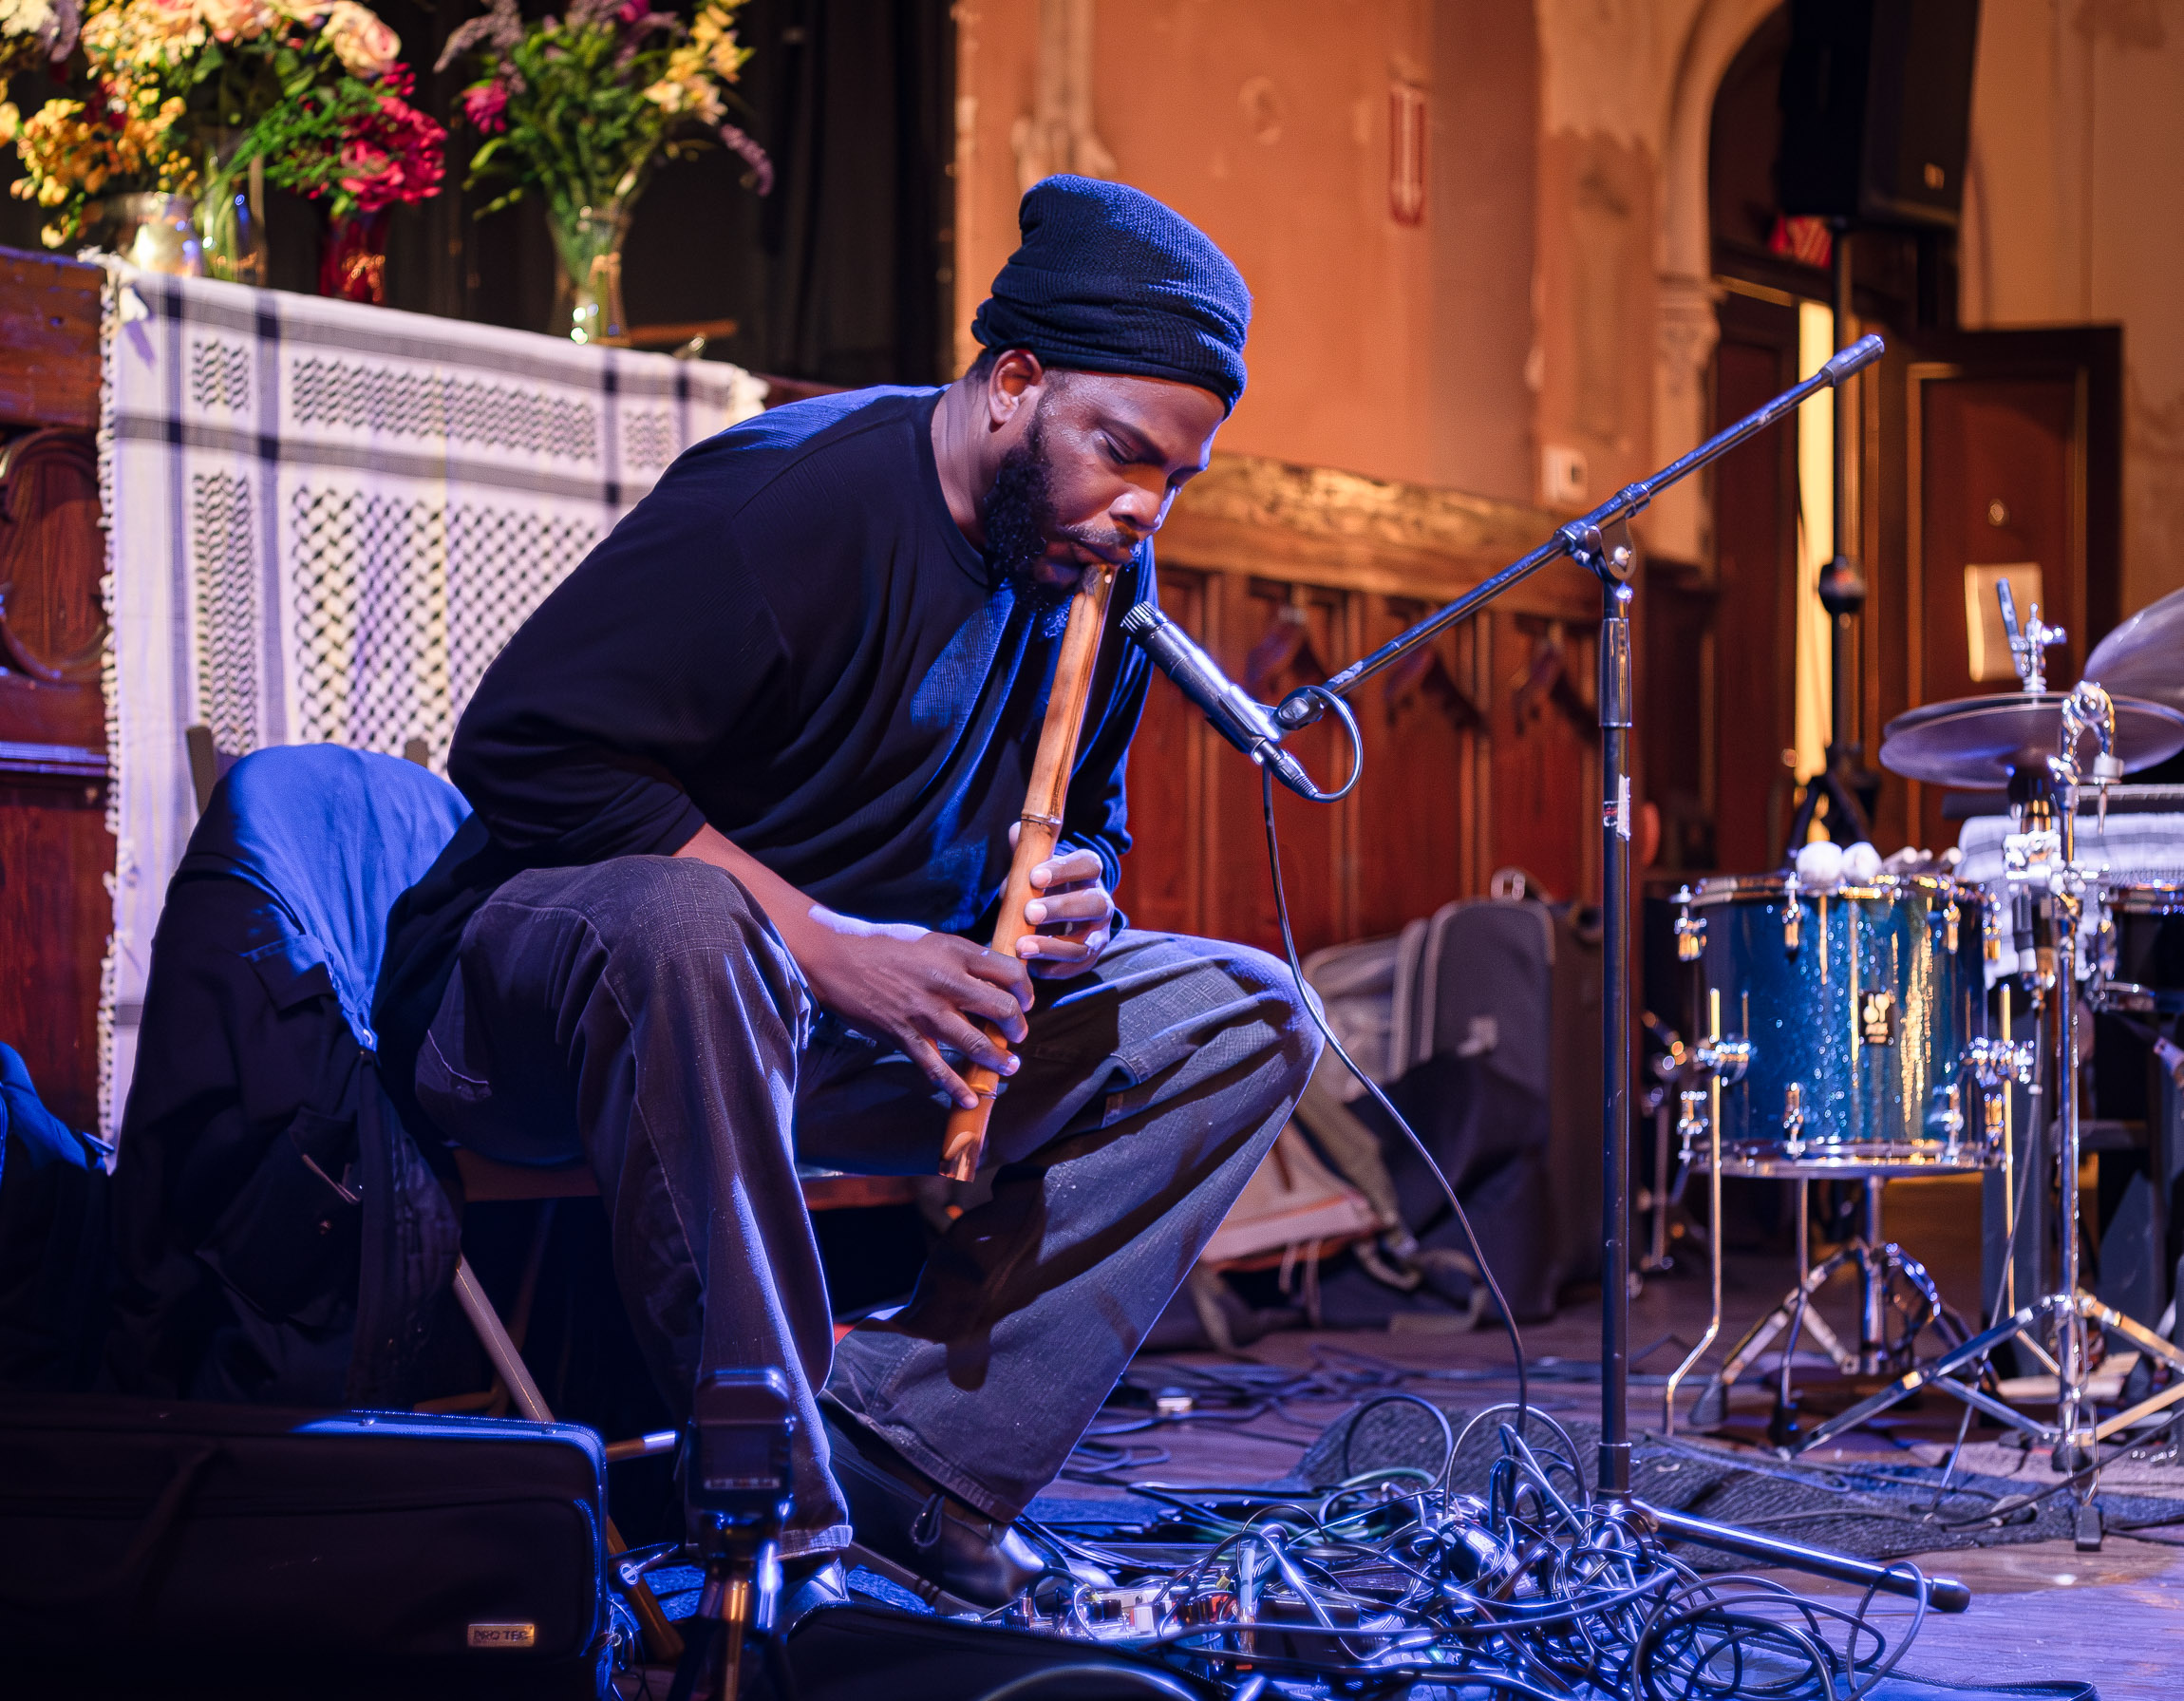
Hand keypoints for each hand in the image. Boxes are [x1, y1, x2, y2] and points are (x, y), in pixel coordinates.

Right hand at [795, 919, 1032, 1109]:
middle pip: (1002, 1009)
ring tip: (1009, 1066)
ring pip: (975, 1043)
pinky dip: (955, 1087)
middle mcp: (946, 982)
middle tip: (1018, 1035)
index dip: (1026, 990)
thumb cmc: (885, 945)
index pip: (1010, 971)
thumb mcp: (931, 940)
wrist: (838, 958)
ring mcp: (925, 1012)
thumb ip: (962, 958)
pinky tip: (969, 1099)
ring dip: (997, 1059)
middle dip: (1017, 1027)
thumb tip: (992, 977)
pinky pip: (936, 1067)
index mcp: (955, 953)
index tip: (1024, 1001)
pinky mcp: (905, 1035)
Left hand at [1011, 828, 1114, 979]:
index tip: (1034, 877)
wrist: (1054, 915)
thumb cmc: (1042, 886)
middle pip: (1092, 904)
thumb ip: (1027, 852)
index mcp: (1088, 872)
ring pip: (1085, 943)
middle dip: (1061, 909)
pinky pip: (1077, 968)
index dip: (1063, 871)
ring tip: (1022, 947)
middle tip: (1030, 913)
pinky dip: (1054, 969)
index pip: (1087, 864)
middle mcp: (1100, 902)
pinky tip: (1031, 967)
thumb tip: (1016, 833)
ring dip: (1053, 946)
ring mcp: (1098, 933)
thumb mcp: (1034, 867)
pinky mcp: (1090, 958)